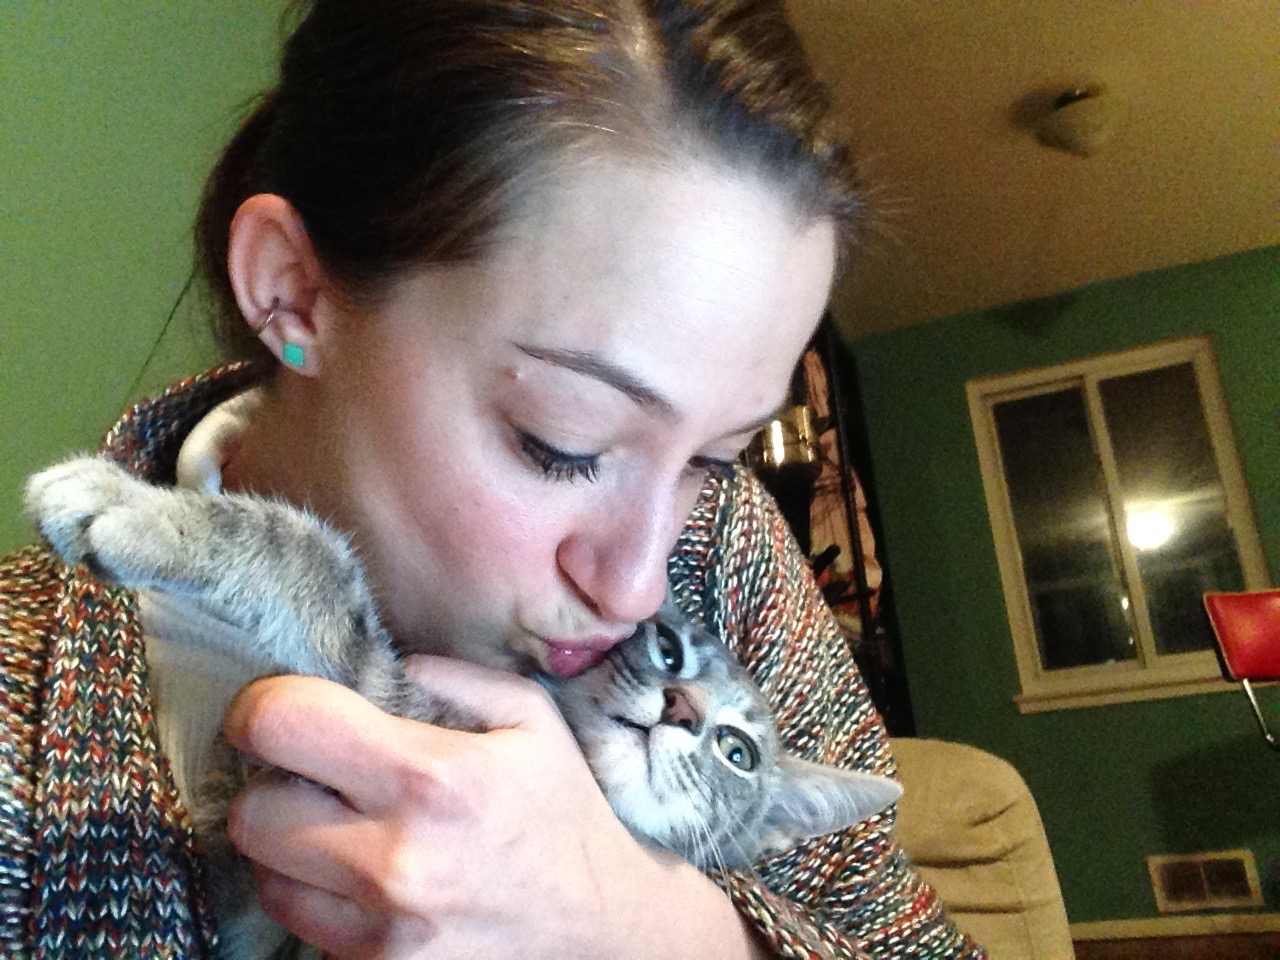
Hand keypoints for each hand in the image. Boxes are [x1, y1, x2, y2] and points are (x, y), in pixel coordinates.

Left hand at [222, 657, 766, 958]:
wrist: (598, 926)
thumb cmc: (561, 813)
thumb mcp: (531, 719)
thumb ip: (454, 675)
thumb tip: (384, 660)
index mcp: (433, 776)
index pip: (285, 727)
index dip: (263, 707)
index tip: (279, 708)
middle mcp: (395, 856)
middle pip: (250, 811)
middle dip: (271, 781)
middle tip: (310, 771)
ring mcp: (381, 926)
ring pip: (262, 872)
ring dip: (287, 840)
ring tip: (336, 822)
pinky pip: (297, 919)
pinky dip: (311, 888)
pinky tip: (356, 868)